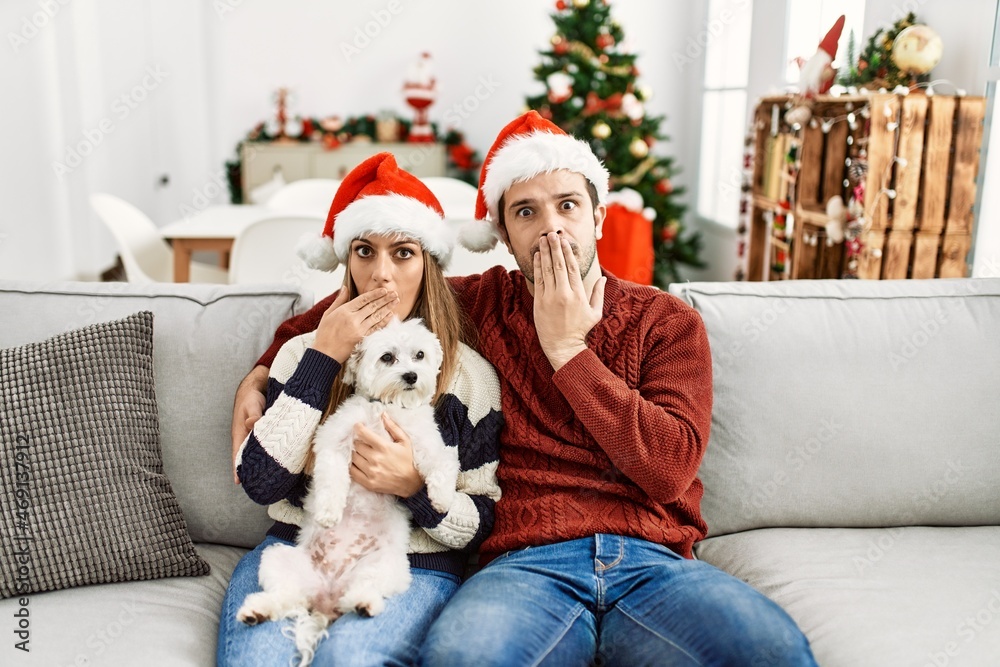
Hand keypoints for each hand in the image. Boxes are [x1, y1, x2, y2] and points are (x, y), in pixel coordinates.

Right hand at [231, 365, 267, 483]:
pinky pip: (267, 446)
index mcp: (240, 434)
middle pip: (248, 457)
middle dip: (252, 470)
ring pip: (259, 453)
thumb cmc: (251, 396)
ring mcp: (256, 436)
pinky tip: (281, 460)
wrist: (257, 386)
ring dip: (263, 463)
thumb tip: (252, 424)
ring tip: (271, 478)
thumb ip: (253, 413)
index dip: (237, 468)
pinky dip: (272, 453)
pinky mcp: (266, 433)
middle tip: (260, 485)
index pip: (237, 454)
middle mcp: (247, 437)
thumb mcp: (251, 403)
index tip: (239, 482)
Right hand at [312, 288, 399, 362]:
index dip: (375, 294)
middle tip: (394, 293)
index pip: (363, 299)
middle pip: (372, 307)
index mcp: (344, 311)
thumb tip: (345, 287)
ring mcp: (359, 329)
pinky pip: (376, 328)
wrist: (324, 353)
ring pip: (376, 316)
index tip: (384, 290)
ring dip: (387, 308)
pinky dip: (384, 321)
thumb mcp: (328, 314)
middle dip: (385, 299)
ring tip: (395, 302)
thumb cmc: (324, 334)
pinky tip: (390, 315)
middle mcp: (353, 319)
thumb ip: (339, 300)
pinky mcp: (362, 338)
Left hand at [349, 414, 422, 496]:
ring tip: (361, 452)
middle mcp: (375, 459)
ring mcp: (371, 472)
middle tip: (362, 441)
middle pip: (356, 445)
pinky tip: (358, 463)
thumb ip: (393, 427)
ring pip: (353, 457)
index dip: (358, 428)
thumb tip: (383, 414)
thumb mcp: (405, 441)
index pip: (363, 434)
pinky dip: (353, 466)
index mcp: (384, 447)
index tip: (358, 426)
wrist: (411, 483)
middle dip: (358, 441)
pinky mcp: (368, 483)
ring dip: (355, 453)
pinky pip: (352, 472)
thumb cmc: (408, 460)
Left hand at [533, 233, 606, 370]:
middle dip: (554, 248)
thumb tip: (602, 279)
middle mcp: (564, 293)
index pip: (572, 267)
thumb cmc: (580, 330)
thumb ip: (598, 294)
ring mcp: (550, 297)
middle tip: (551, 234)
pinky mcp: (539, 302)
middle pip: (558, 265)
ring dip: (544, 253)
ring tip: (542, 240)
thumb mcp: (595, 313)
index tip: (564, 241)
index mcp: (578, 294)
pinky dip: (537, 267)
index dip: (567, 252)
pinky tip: (536, 256)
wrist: (562, 346)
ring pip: (546, 270)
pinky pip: (538, 280)